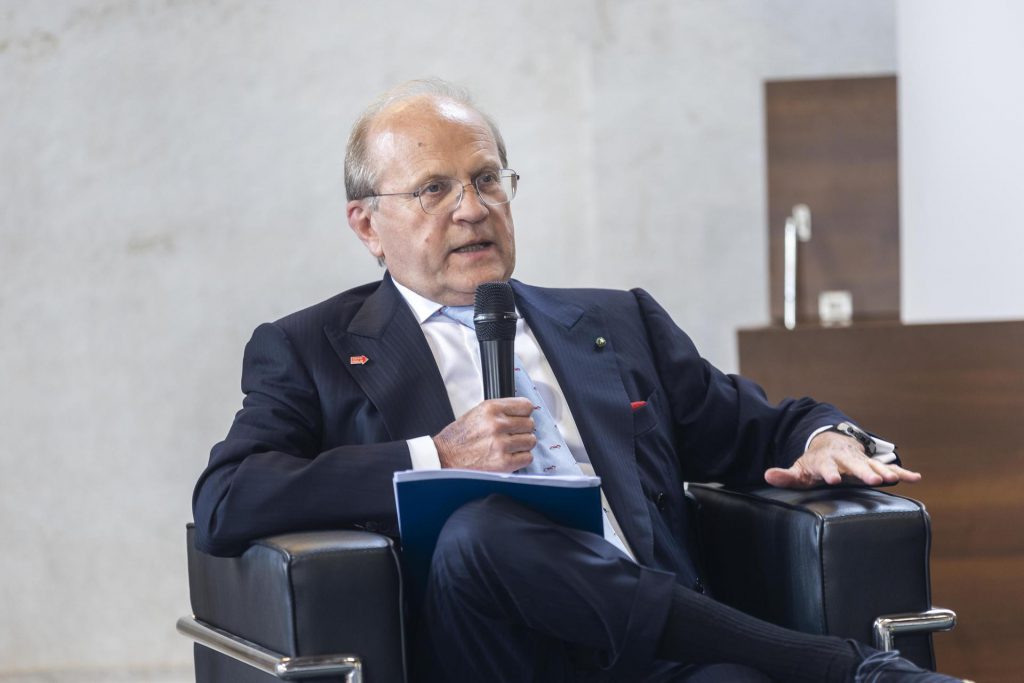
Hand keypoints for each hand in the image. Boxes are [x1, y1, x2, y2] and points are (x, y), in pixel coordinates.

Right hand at [433, 398, 536, 471]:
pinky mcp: (503, 463)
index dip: (525, 413)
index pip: (526, 406)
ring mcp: (501, 444)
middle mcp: (497, 424)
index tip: (522, 418)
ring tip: (511, 446)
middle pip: (530, 424)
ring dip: (523, 445)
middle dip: (523, 430)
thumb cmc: (457, 438)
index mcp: (490, 408)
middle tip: (513, 435)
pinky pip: (527, 458)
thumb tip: (523, 413)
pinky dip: (521, 458)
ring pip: (530, 441)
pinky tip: (510, 456)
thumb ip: (499, 411)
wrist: (442, 458)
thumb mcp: (476, 413)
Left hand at [764, 431, 922, 488]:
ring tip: (893, 479)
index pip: (826, 467)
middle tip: (873, 480)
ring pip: (873, 465)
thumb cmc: (813, 463)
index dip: (829, 472)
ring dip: (883, 471)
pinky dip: (903, 472)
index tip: (833, 480)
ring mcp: (860, 460)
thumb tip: (767, 475)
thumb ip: (785, 475)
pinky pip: (890, 467)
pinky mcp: (872, 463)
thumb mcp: (798, 469)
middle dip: (863, 472)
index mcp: (825, 460)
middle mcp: (844, 458)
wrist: (830, 445)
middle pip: (854, 465)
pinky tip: (916, 478)